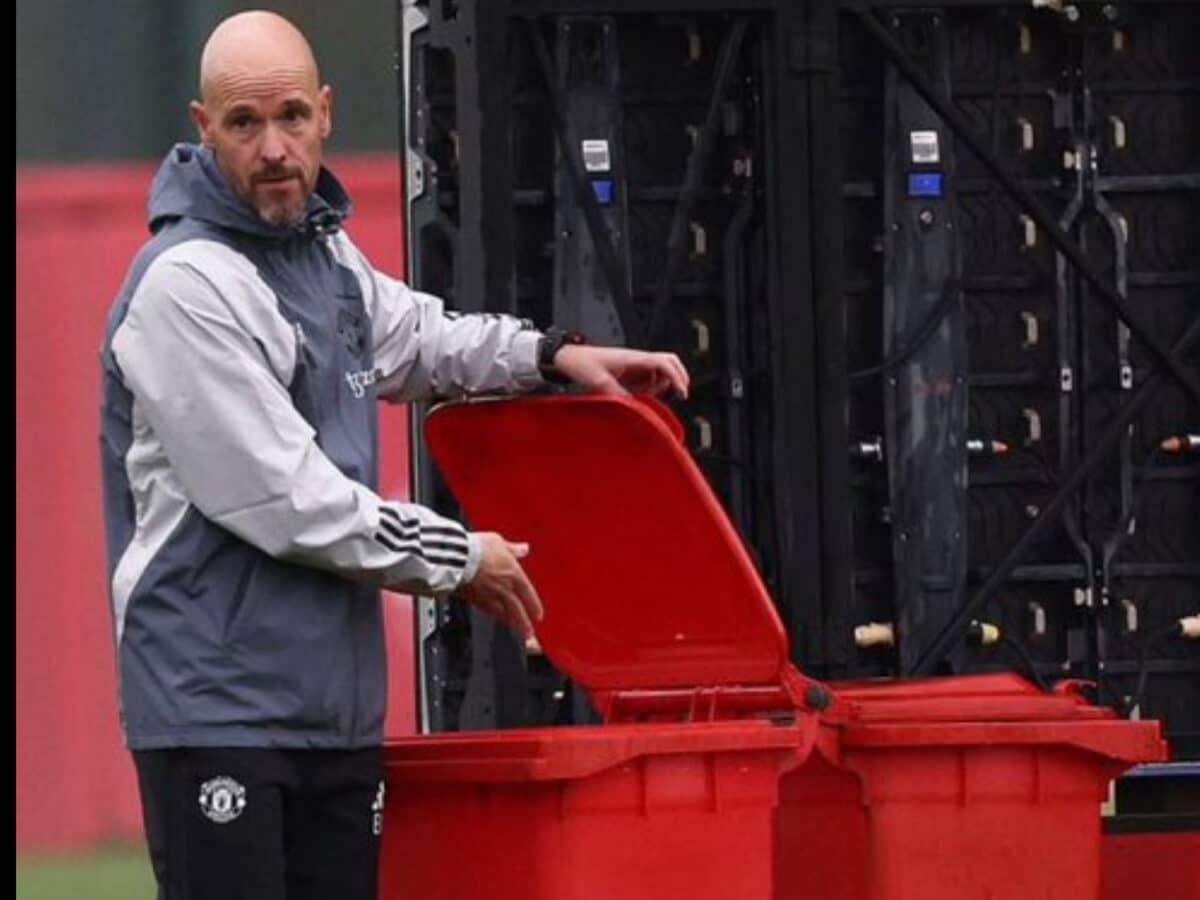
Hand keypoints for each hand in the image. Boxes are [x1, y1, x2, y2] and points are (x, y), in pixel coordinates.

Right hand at [458, 532, 543, 638]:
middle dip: (524, 623)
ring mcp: (488, 596)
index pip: (528, 593)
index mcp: (512, 574)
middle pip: (517, 610)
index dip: (534, 605)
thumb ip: (513, 549)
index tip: (538, 615)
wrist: (456, 558)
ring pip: (502, 614)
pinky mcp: (473, 600)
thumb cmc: (477, 548)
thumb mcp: (499, 542)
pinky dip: (492, 616)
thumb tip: (524, 549)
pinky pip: (486, 611)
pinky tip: (493, 617)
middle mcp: (503, 588)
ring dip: (509, 623)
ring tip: (513, 629)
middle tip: (528, 633)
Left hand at [551, 345, 689, 397]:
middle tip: (681, 393)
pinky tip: (639, 395)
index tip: (682, 392)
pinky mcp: (627, 370)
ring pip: (659, 371)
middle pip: (669, 362)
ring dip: (661, 384)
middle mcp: (636, 359)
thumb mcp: (600, 382)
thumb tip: (635, 407)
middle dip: (678, 376)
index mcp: (633, 358)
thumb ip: (619, 395)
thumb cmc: (581, 363)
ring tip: (649, 396)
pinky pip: (646, 377)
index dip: (677, 376)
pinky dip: (649, 387)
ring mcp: (632, 364)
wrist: (568, 357)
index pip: (664, 363)